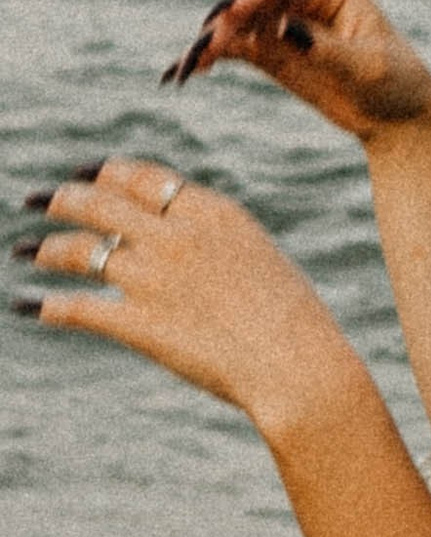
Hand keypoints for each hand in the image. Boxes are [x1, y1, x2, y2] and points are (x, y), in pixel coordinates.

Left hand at [15, 155, 367, 440]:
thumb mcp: (255, 257)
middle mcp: (176, 236)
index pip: (140, 176)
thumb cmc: (291, 318)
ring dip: (43, 249)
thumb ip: (210, 239)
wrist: (298, 365)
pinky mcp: (138, 324)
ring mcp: (154, 278)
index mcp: (211, 212)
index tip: (81, 174)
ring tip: (23, 251)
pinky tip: (26, 307)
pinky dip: (46, 307)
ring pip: (78, 251)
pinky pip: (77, 308)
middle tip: (32, 199)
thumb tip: (175, 236)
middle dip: (59, 198)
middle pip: (99, 202)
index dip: (102, 172)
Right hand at [162, 0, 430, 145]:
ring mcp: (285, 25)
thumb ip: (323, 47)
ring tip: (193, 59)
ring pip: (240, 22)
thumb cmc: (396, 84)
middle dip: (229, 15)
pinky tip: (196, 68)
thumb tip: (282, 27)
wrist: (400, 119)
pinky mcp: (274, 54)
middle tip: (208, 39)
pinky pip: (237, 47)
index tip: (235, 11)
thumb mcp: (365, 66)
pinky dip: (217, 54)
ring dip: (216, 37)